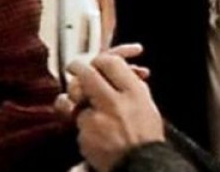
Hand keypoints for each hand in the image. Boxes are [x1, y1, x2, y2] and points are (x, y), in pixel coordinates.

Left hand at [67, 53, 164, 171]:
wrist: (142, 164)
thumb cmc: (146, 137)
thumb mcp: (146, 103)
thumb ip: (132, 83)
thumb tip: (122, 68)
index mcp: (134, 92)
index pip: (111, 61)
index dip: (101, 58)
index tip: (97, 60)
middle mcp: (115, 101)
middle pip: (88, 73)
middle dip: (77, 67)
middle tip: (73, 66)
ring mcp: (98, 118)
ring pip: (76, 96)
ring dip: (76, 97)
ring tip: (79, 99)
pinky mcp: (85, 134)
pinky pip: (76, 120)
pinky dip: (81, 122)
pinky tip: (92, 127)